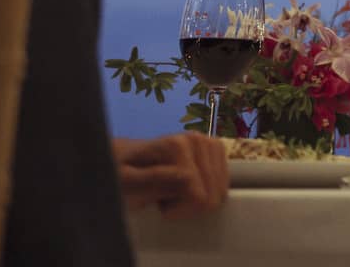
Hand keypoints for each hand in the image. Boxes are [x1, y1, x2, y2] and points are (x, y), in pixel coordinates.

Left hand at [112, 133, 228, 217]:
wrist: (130, 159)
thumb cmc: (126, 174)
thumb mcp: (128, 182)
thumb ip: (154, 180)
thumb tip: (186, 178)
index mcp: (177, 145)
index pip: (198, 195)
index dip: (178, 210)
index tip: (159, 204)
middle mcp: (197, 139)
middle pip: (212, 195)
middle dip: (188, 205)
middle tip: (166, 197)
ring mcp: (209, 142)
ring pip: (220, 192)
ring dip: (198, 199)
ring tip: (176, 190)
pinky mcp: (216, 149)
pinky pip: (223, 185)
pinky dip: (208, 192)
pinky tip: (189, 186)